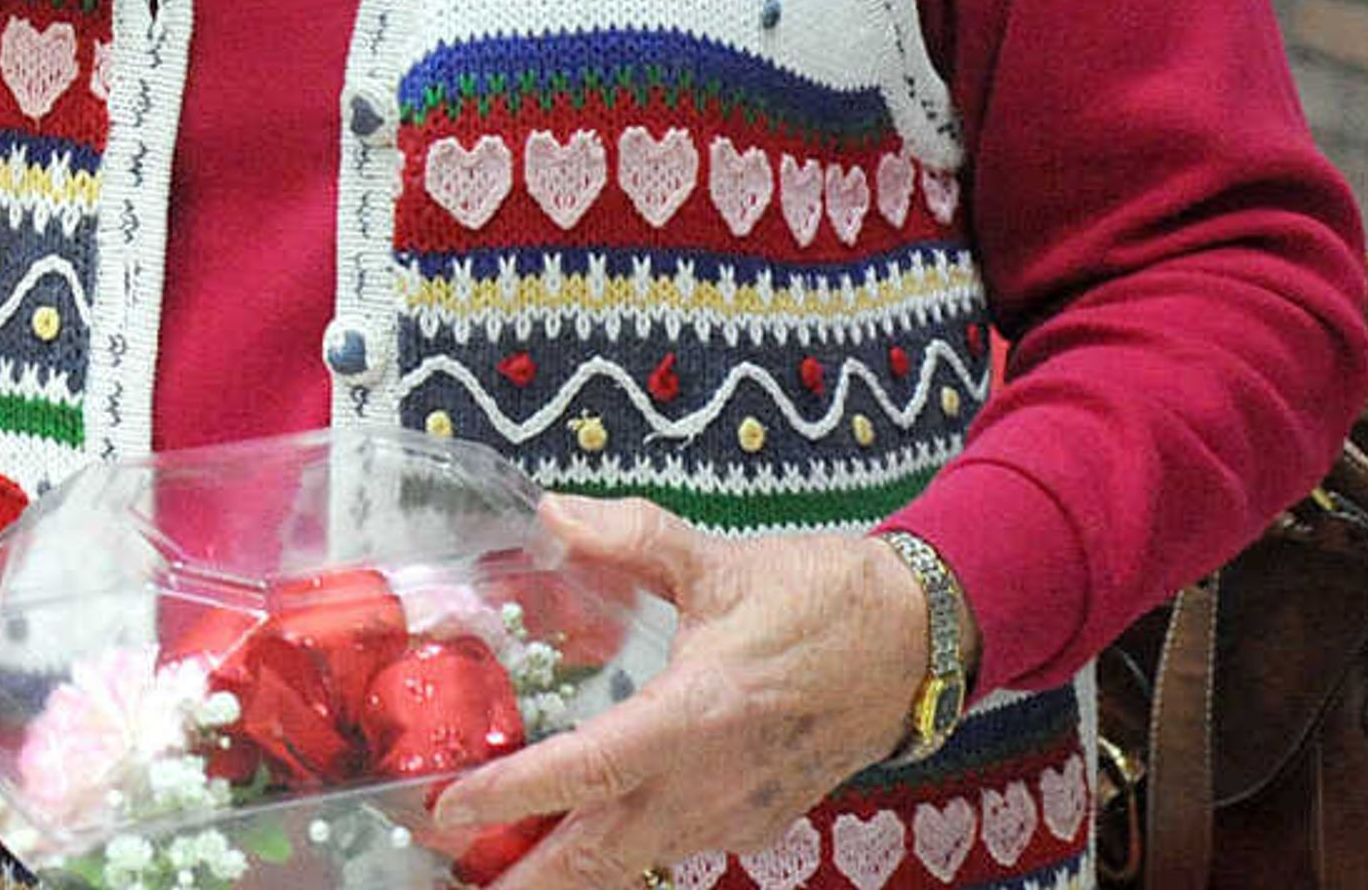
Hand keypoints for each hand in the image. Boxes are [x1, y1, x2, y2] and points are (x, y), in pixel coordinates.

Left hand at [411, 496, 927, 888]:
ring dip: (571, 873)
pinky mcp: (757, 820)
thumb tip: (552, 515)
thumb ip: (629, 535)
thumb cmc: (823, 596)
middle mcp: (715, 780)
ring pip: (638, 863)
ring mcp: (738, 811)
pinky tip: (582, 843)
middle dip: (531, 880)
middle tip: (453, 876)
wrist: (918, 640)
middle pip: (603, 854)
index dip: (515, 794)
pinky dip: (622, 857)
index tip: (449, 809)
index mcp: (702, 713)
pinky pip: (675, 850)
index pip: (590, 769)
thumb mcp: (719, 557)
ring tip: (503, 872)